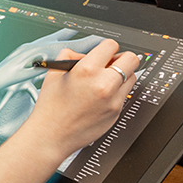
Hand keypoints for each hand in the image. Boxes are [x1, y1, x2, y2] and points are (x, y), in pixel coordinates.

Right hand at [23, 39, 139, 158]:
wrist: (51, 136)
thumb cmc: (50, 108)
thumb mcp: (54, 74)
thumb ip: (70, 56)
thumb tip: (84, 54)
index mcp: (86, 70)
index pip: (111, 46)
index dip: (106, 47)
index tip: (103, 52)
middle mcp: (104, 84)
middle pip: (131, 59)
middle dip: (121, 58)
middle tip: (111, 64)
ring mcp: (113, 100)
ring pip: (132, 77)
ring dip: (122, 75)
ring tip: (105, 81)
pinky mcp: (116, 112)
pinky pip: (124, 94)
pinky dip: (116, 92)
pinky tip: (100, 97)